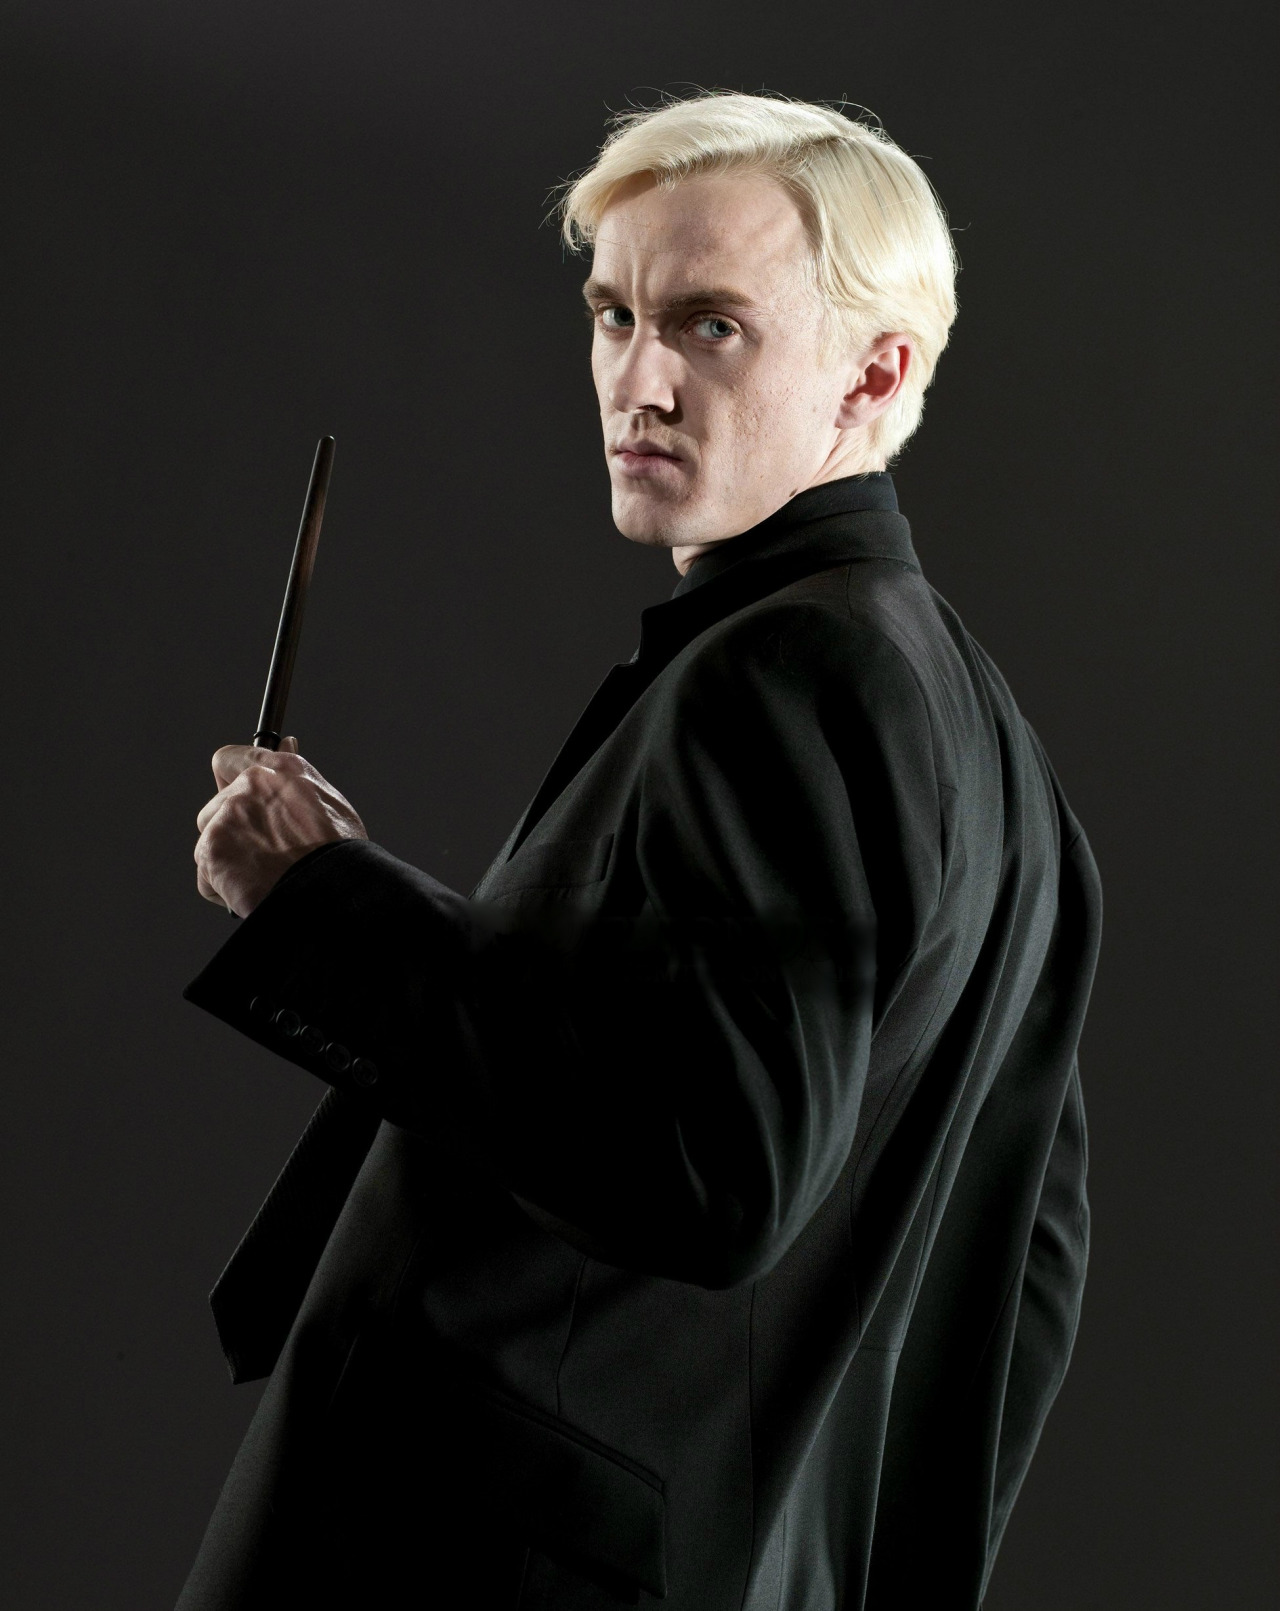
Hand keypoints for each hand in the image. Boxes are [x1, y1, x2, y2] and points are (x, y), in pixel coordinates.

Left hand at [194, 738, 367, 916]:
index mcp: (280, 769)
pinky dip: (224, 889)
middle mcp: (249, 786)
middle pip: (216, 808)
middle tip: (262, 854)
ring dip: (228, 860)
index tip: (235, 799)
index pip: (230, 759)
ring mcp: (226, 818)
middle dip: (231, 831)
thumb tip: (287, 743)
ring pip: (210, 841)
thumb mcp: (327, 801)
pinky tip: (252, 892)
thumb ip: (295, 775)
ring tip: (263, 877)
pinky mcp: (211, 851)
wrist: (330, 890)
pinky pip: (207, 876)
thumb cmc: (338, 853)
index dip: (228, 781)